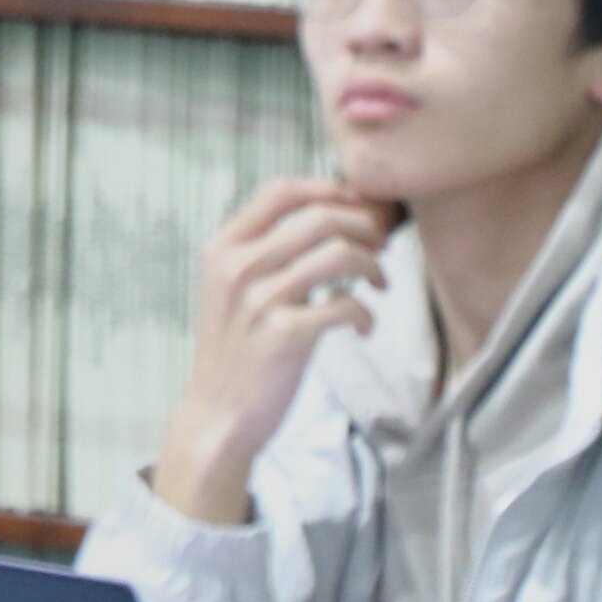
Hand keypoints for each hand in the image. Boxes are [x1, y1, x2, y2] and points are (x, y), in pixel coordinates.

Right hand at [151, 176, 397, 525]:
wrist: (219, 412)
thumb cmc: (237, 348)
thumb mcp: (233, 288)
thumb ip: (265, 252)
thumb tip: (328, 217)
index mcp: (223, 247)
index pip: (280, 192)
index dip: (327, 189)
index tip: (358, 204)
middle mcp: (238, 266)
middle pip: (318, 218)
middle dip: (363, 226)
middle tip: (382, 246)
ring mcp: (259, 300)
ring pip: (337, 254)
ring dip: (373, 267)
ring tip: (380, 285)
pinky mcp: (285, 336)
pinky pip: (345, 304)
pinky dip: (366, 312)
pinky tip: (365, 326)